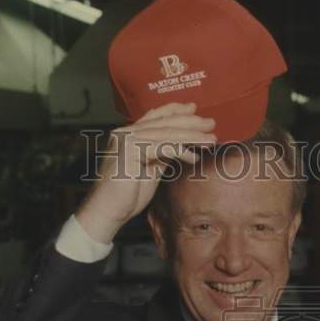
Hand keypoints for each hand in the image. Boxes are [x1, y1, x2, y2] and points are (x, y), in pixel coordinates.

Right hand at [75, 102, 215, 243]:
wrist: (108, 211)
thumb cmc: (127, 195)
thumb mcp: (149, 170)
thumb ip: (161, 156)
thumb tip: (180, 147)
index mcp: (128, 135)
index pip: (155, 117)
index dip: (175, 110)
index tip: (194, 109)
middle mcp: (125, 133)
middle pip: (163, 122)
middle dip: (190, 122)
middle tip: (211, 123)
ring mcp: (126, 140)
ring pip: (166, 134)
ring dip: (191, 136)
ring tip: (210, 140)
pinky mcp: (130, 151)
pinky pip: (162, 147)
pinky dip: (180, 151)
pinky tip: (194, 157)